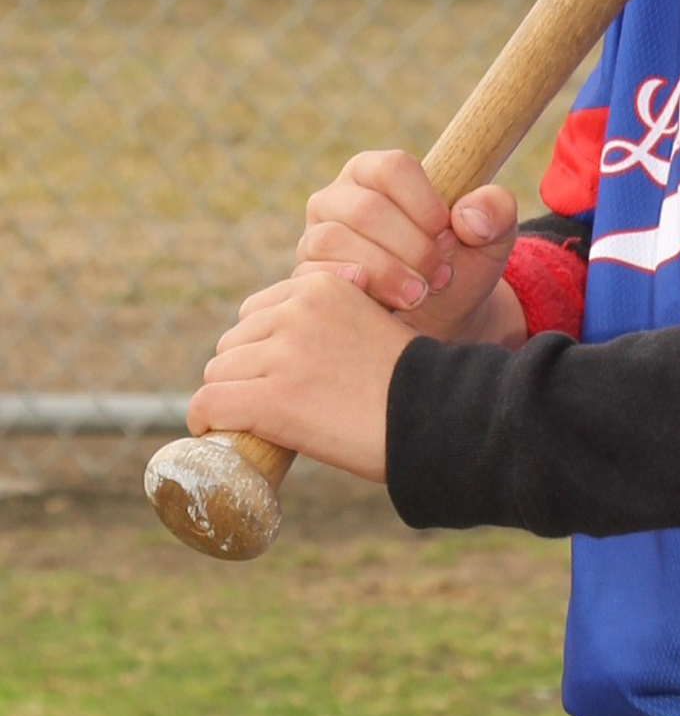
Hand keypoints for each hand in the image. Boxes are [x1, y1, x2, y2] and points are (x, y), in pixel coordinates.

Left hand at [187, 271, 414, 481]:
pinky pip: (209, 402)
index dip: (264, 348)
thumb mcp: (375, 324)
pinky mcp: (271, 398)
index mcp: (322, 284)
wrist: (437, 418)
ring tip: (262, 422)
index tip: (281, 376)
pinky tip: (213, 431)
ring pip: (218, 373)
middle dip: (247, 372)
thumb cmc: (413, 384)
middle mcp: (297, 309)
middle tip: (276, 404)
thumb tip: (299, 349)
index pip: (257, 311)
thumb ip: (334, 321)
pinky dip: (206, 419)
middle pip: (234, 342)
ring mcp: (283, 353)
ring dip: (232, 397)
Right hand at [296, 149, 519, 343]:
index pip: (393, 168)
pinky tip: (382, 303)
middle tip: (441, 275)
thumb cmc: (459, 264)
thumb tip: (467, 218)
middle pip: (366, 209)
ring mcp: (316, 234)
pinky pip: (313, 274)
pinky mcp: (306, 273)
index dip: (425, 204)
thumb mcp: (492, 237)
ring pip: (334, 241)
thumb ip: (496, 211)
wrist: (438, 316)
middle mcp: (339, 196)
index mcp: (378, 171)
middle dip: (411, 248)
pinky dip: (352, 289)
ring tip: (419, 293)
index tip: (449, 234)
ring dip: (385, 272)